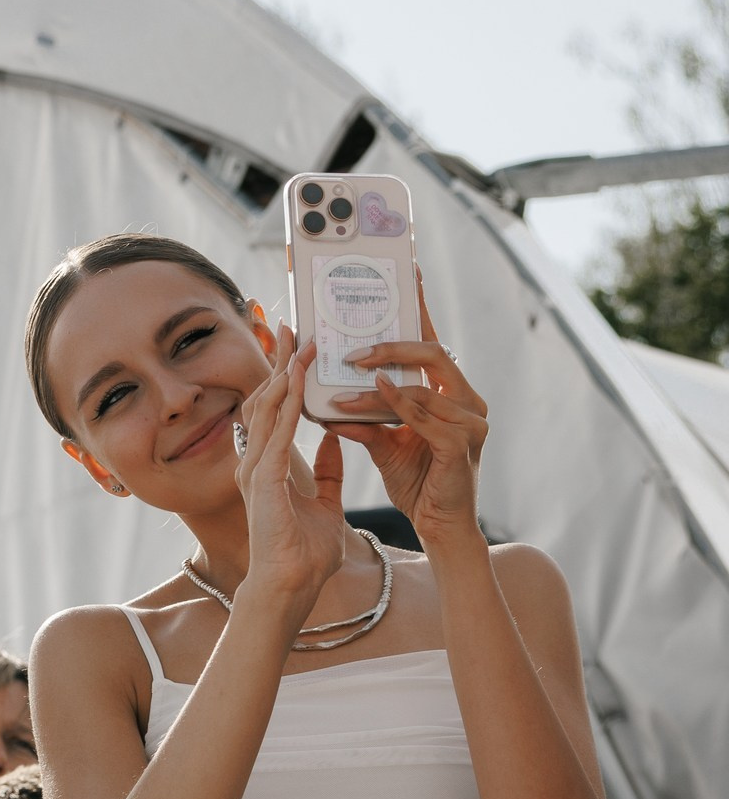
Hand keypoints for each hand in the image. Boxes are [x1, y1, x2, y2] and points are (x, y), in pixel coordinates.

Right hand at [234, 324, 352, 614]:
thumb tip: (339, 440)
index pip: (275, 412)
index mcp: (267, 467)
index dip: (285, 378)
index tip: (297, 348)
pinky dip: (287, 405)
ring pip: (267, 410)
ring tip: (298, 343)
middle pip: (265, 401)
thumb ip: (329, 472)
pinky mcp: (264, 481)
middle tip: (293, 327)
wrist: (291, 588)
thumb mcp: (326, 503)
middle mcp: (254, 463)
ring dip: (283, 374)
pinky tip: (298, 382)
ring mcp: (255, 470)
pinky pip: (276, 434)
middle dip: (279, 363)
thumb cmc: (304, 555)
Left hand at [326, 271, 487, 547]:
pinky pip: (426, 415)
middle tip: (352, 348)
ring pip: (424, 383)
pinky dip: (395, 403)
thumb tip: (326, 397)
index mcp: (449, 393)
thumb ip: (361, 416)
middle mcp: (467, 400)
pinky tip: (369, 397)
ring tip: (344, 380)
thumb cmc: (416, 481)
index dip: (419, 307)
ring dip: (380, 381)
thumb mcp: (381, 441)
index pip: (431, 342)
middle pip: (433, 352)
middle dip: (392, 343)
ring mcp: (470, 422)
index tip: (406, 272)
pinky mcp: (462, 445)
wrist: (439, 526)